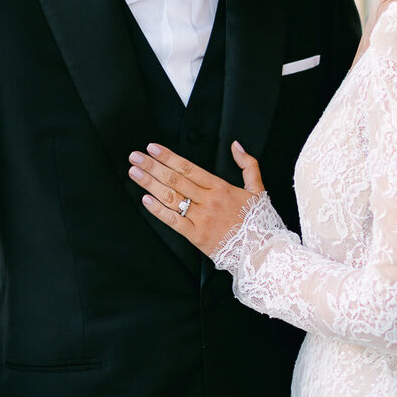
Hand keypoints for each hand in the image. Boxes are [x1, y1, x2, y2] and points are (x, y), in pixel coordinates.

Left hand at [130, 140, 263, 255]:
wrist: (261, 251)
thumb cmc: (259, 221)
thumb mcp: (258, 189)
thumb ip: (248, 165)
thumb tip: (236, 146)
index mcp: (221, 187)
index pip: (189, 167)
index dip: (168, 156)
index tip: (152, 148)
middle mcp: (209, 200)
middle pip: (175, 179)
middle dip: (152, 166)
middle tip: (135, 157)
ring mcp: (202, 218)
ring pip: (171, 197)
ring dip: (150, 184)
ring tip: (135, 173)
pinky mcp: (197, 236)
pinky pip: (174, 221)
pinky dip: (158, 210)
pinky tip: (146, 199)